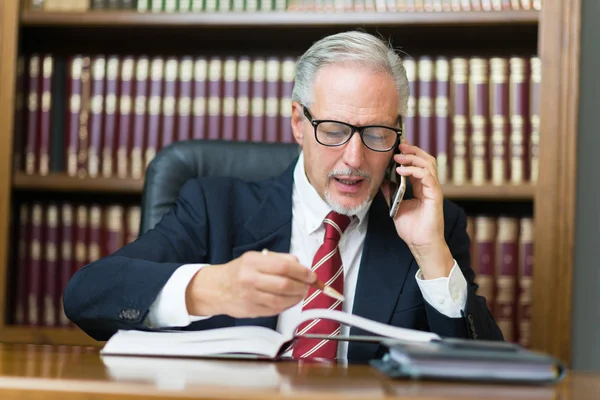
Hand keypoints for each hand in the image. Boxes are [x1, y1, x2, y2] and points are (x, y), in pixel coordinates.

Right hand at [185, 250, 315, 317]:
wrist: (216, 289)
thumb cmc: (238, 272)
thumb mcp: (254, 257)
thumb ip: (278, 259)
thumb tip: (299, 264)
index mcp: (252, 262)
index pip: (284, 267)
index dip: (302, 272)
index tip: (311, 275)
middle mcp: (250, 279)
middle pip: (285, 284)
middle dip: (302, 286)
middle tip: (308, 285)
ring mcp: (250, 297)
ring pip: (282, 300)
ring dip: (297, 297)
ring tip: (301, 293)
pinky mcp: (252, 311)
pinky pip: (276, 310)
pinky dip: (288, 305)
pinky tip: (290, 300)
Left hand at [382, 142, 453, 279]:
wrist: (420, 244)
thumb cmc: (411, 229)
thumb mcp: (395, 207)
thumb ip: (390, 193)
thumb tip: (382, 181)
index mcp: (421, 187)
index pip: (418, 164)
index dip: (409, 154)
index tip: (397, 147)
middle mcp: (429, 186)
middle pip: (426, 160)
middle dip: (412, 151)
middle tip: (399, 146)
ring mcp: (433, 190)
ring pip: (428, 164)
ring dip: (412, 158)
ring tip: (398, 158)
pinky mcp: (435, 195)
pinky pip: (427, 177)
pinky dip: (414, 171)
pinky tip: (400, 171)